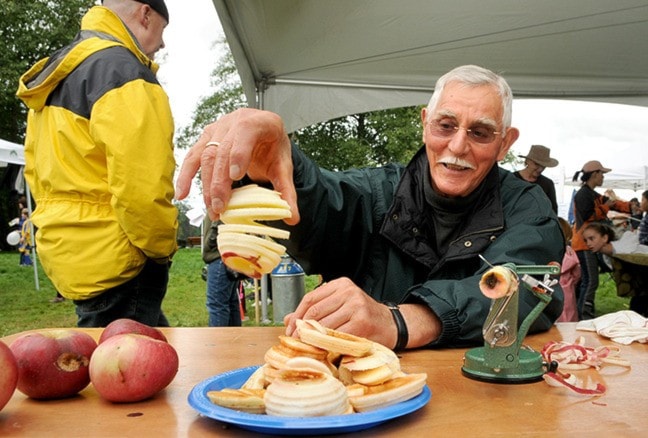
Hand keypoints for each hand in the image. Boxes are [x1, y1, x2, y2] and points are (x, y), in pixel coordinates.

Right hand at [175, 108, 299, 223]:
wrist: (264, 133)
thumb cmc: (273, 146)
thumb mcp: (284, 166)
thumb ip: (288, 191)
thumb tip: (292, 218)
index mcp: (260, 122)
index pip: (246, 133)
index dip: (238, 154)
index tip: (235, 176)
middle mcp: (236, 120)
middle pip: (222, 150)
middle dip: (219, 181)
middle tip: (221, 207)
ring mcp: (218, 127)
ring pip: (206, 155)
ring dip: (206, 185)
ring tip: (212, 208)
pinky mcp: (206, 137)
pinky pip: (193, 156)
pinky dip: (186, 176)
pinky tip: (182, 193)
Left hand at [284, 277, 397, 347]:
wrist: (391, 325)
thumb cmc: (363, 316)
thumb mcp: (340, 307)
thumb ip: (316, 310)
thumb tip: (287, 320)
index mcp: (341, 284)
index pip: (311, 298)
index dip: (297, 315)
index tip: (290, 329)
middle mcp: (348, 292)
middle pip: (315, 311)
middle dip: (302, 328)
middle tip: (295, 341)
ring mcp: (356, 306)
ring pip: (324, 324)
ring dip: (312, 338)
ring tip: (306, 346)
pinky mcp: (362, 322)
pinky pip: (337, 335)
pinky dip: (327, 344)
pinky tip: (322, 349)